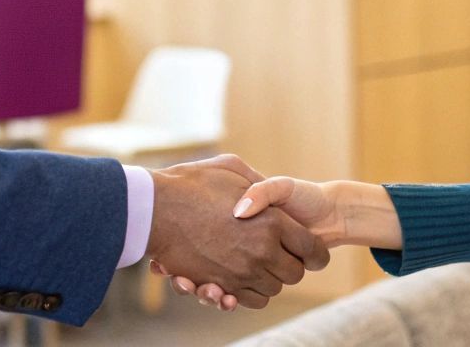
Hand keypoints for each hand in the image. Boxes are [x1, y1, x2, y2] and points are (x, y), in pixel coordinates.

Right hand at [145, 155, 329, 309]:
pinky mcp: (220, 285)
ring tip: (258, 263)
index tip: (313, 252)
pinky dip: (250, 293)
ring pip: (273, 289)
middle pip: (294, 274)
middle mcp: (261, 251)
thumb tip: (271, 193)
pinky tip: (243, 276)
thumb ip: (259, 183)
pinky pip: (250, 300)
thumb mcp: (232, 169)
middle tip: (281, 254)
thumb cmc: (191, 183)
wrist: (154, 208)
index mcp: (271, 221)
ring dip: (269, 279)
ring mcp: (241, 272)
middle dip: (291, 265)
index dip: (315, 252)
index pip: (311, 249)